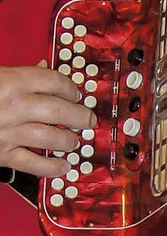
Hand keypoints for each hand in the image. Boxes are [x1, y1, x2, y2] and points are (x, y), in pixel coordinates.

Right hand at [0, 62, 96, 177]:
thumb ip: (20, 74)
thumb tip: (44, 68)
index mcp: (11, 81)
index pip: (54, 81)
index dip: (71, 88)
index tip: (77, 94)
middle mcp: (12, 106)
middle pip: (59, 110)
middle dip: (80, 116)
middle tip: (89, 120)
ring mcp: (6, 131)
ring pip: (50, 137)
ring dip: (68, 141)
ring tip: (75, 142)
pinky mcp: (0, 154)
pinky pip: (32, 163)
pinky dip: (52, 167)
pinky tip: (64, 166)